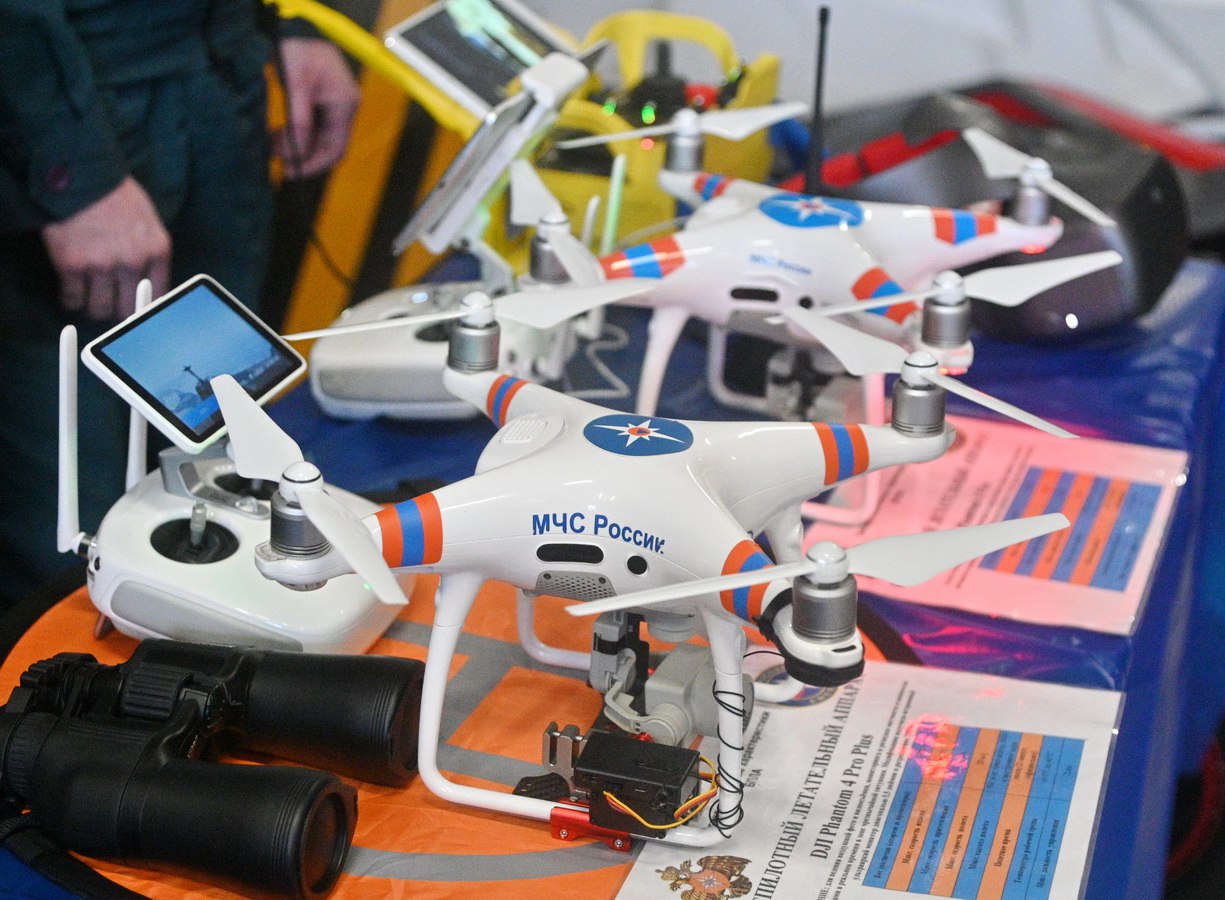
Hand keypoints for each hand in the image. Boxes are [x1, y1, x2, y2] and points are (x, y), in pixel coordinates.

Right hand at [40, 176, 170, 318]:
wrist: (81, 175)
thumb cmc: (117, 196)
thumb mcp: (150, 222)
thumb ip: (152, 253)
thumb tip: (151, 286)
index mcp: (157, 250)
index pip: (158, 297)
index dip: (143, 307)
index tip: (135, 310)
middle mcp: (133, 262)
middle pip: (128, 310)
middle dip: (118, 312)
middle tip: (109, 306)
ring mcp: (102, 265)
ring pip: (100, 309)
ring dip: (93, 308)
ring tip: (88, 300)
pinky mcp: (72, 265)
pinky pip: (72, 299)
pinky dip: (70, 300)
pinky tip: (71, 293)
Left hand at [275, 37, 359, 178]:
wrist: (295, 29)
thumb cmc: (298, 51)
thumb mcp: (297, 86)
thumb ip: (300, 122)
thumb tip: (298, 154)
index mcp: (345, 104)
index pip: (336, 147)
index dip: (315, 164)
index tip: (292, 172)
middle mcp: (345, 107)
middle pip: (329, 146)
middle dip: (305, 156)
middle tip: (280, 163)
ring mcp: (336, 105)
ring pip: (320, 138)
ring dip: (298, 146)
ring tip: (273, 147)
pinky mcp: (324, 102)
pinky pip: (314, 127)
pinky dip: (298, 134)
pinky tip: (279, 136)